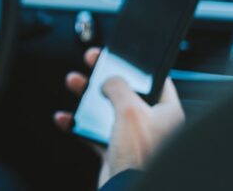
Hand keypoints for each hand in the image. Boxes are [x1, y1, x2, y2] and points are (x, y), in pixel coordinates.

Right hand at [54, 48, 184, 188]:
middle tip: (92, 63)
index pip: (156, 80)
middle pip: (125, 92)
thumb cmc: (140, 155)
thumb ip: (118, 87)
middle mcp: (151, 124)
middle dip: (104, 77)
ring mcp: (132, 137)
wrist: (127, 189)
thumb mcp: (130, 109)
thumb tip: (110, 80)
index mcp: (166, 112)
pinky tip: (66, 118)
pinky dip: (78, 124)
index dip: (136, 66)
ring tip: (74, 83)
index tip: (120, 55)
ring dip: (87, 97)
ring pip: (106, 109)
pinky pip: (93, 132)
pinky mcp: (115, 150)